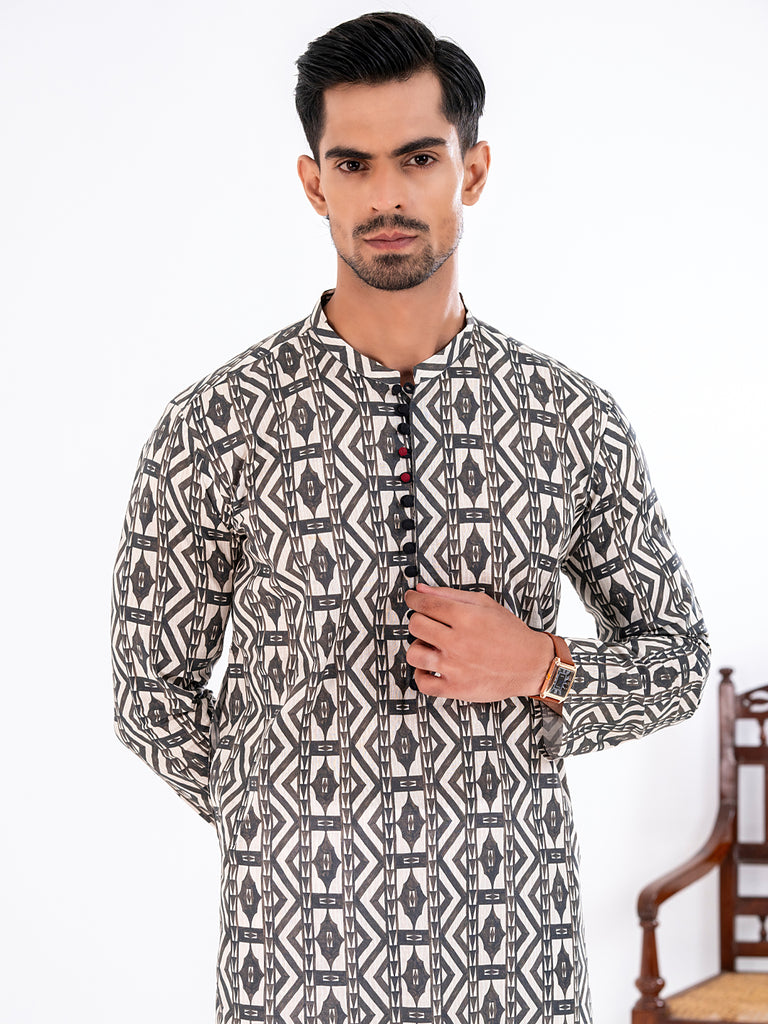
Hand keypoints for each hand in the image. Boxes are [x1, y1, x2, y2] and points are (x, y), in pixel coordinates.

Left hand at [403, 583, 552, 701]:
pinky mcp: (456, 689)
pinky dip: (422, 675)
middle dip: (419, 620)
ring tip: (433, 646)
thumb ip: (450, 594)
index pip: (424, 603)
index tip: (413, 599)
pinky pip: (422, 683)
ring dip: (420, 646)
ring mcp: (455, 667)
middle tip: (429, 623)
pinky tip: (432, 666)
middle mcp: (458, 642)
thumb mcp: (485, 604)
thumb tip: (420, 589)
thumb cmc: (510, 633)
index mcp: (466, 617)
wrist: (531, 664)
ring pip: (414, 653)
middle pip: (415, 625)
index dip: (414, 599)